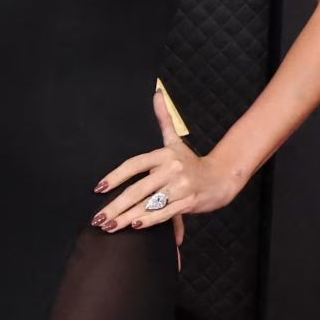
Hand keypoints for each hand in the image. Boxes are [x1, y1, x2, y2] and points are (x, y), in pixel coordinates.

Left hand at [93, 86, 237, 232]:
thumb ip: (164, 119)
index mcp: (164, 154)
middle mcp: (171, 169)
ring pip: (149, 204)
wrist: (220, 178)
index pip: (134, 165)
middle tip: (99, 218)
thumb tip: (157, 92)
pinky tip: (134, 226)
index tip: (99, 188)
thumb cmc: (191, 162)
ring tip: (110, 226)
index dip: (115, 176)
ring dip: (127, 217)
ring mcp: (180, 187)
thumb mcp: (176, 141)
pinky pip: (165, 213)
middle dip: (116, 206)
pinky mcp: (188, 202)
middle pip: (138, 189)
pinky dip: (149, 221)